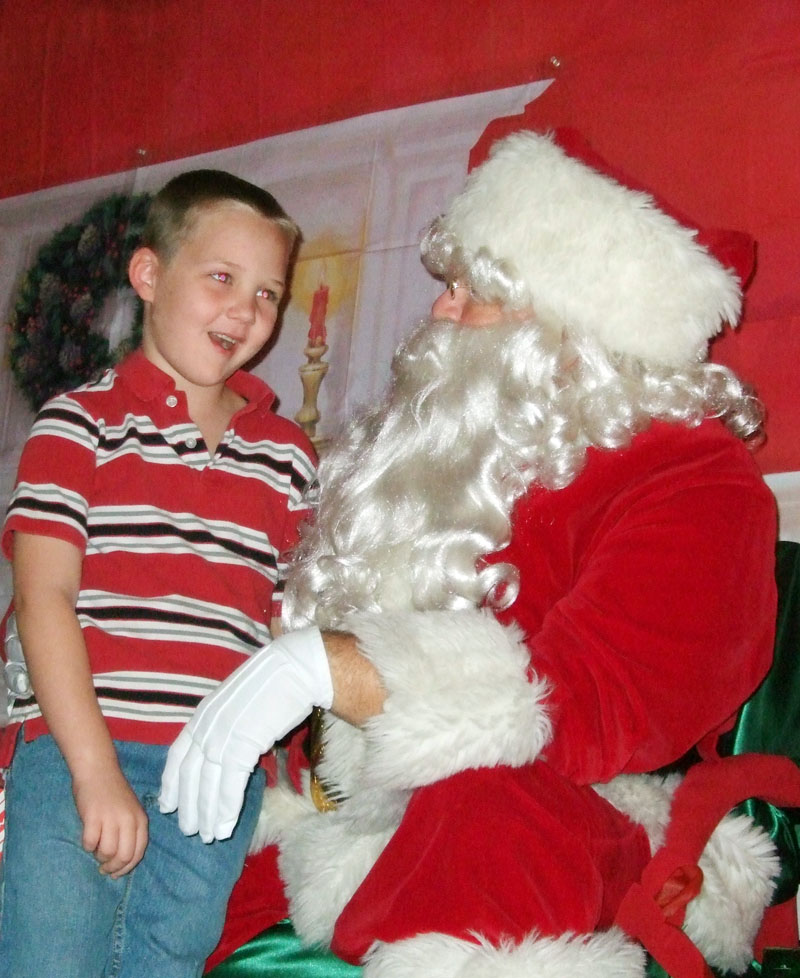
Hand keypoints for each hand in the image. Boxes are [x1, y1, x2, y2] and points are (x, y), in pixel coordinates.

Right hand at [72, 763, 147, 877]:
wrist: (98, 770)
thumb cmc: (113, 793)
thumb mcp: (130, 811)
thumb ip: (129, 831)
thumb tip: (122, 861)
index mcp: (140, 819)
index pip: (138, 852)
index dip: (127, 867)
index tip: (117, 873)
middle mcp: (128, 820)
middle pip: (124, 856)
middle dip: (113, 868)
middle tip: (103, 868)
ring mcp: (111, 818)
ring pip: (107, 853)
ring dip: (99, 857)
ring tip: (96, 849)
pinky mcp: (93, 817)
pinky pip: (90, 843)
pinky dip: (87, 846)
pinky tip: (88, 838)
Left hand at [159, 627, 332, 842]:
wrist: (295, 668)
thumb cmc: (272, 684)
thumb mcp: (236, 704)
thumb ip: (225, 726)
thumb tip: (225, 754)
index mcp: (203, 714)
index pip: (178, 754)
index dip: (171, 783)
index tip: (167, 805)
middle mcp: (207, 725)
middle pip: (190, 774)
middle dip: (188, 806)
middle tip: (189, 831)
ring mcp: (224, 734)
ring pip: (208, 784)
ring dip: (207, 814)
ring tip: (208, 836)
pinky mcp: (244, 743)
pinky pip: (230, 783)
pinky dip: (226, 808)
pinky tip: (226, 825)